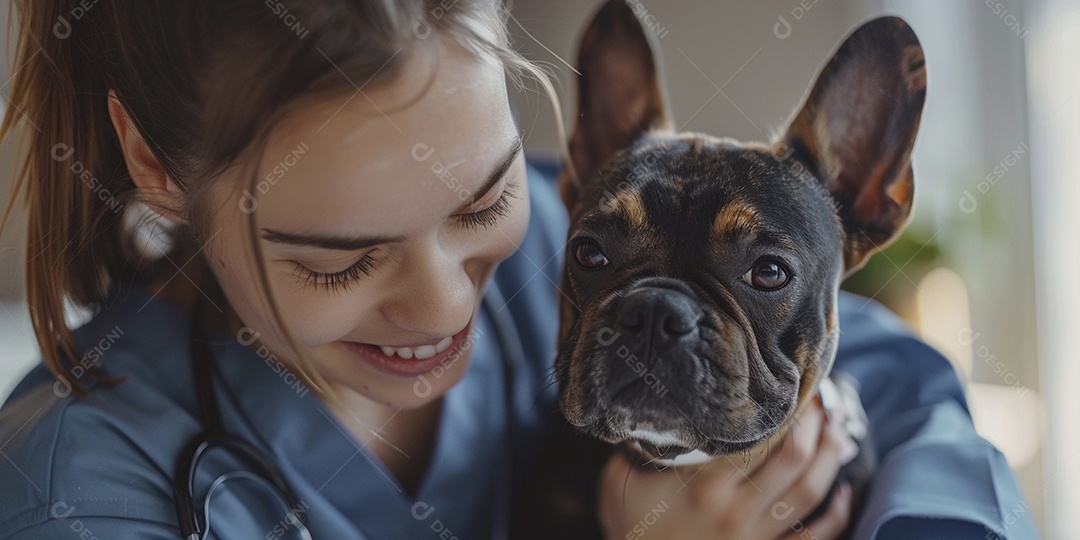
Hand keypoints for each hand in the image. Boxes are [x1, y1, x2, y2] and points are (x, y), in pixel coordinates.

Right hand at [597, 397, 857, 539]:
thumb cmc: (628, 529)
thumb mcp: (620, 481)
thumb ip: (639, 445)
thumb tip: (650, 404)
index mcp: (704, 486)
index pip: (759, 437)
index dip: (783, 408)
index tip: (791, 385)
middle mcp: (736, 510)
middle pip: (795, 458)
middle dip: (815, 423)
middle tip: (820, 399)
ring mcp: (755, 537)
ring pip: (810, 492)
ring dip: (831, 458)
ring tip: (838, 430)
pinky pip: (814, 539)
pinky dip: (837, 515)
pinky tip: (846, 492)